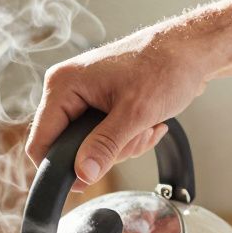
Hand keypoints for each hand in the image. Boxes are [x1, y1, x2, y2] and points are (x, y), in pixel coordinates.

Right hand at [25, 27, 214, 186]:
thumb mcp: (134, 114)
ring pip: (91, 147)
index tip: (84, 181)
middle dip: (106, 153)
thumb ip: (104, 147)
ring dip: (123, 146)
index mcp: (63, 85)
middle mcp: (68, 90)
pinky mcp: (100, 104)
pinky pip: (106, 139)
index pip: (40, 141)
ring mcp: (84, 97)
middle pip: (69, 148)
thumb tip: (83, 174)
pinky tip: (148, 124)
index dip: (58, 168)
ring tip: (145, 125)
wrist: (191, 51)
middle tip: (134, 136)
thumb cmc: (164, 66)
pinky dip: (130, 139)